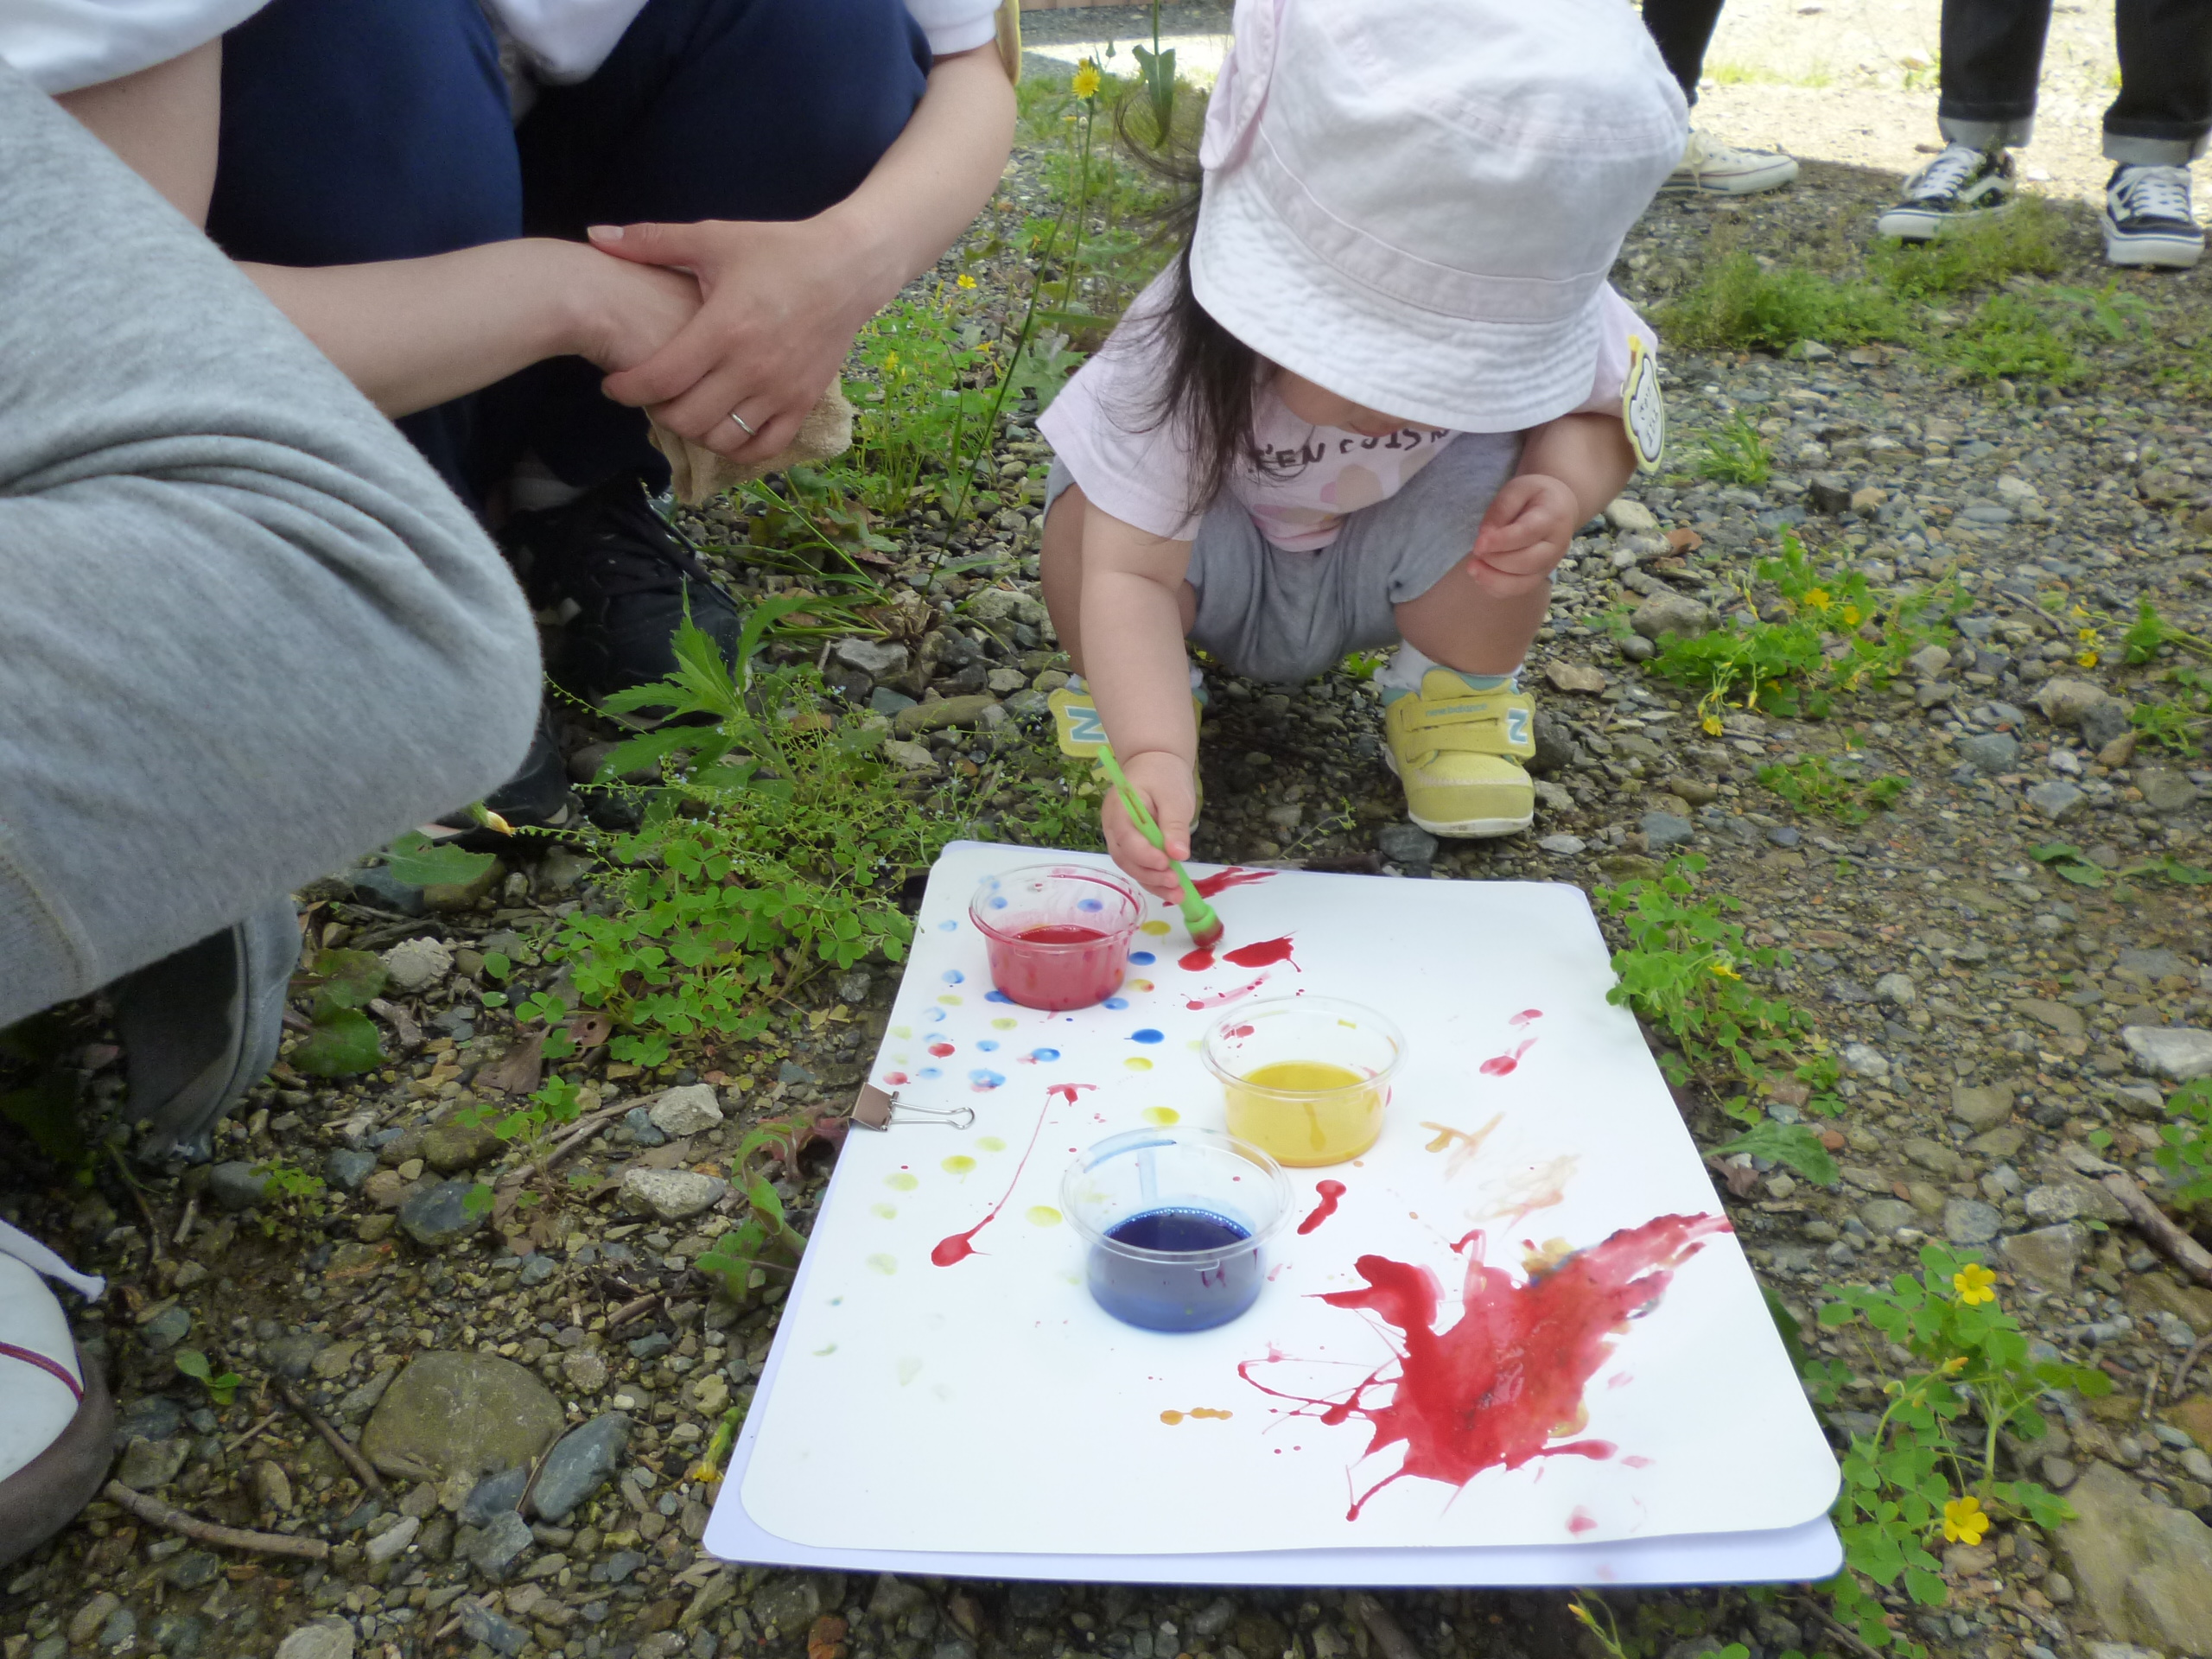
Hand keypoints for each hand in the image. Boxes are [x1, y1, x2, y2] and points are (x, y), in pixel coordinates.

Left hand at [588, 215, 890, 463]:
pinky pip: (762, 447)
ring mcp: (781, 391)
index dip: (626, 388)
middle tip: (651, 393)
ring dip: (694, 430)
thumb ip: (652, 242)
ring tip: (685, 406)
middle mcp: (752, 368)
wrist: (849, 267)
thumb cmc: (778, 250)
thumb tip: (595, 237)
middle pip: (686, 418)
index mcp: (725, 328)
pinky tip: (721, 426)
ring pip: (721, 438)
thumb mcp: (714, 238)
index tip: (613, 384)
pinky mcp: (803, 403)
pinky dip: (735, 446)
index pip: (661, 378)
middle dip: (656, 411)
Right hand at [1102, 749, 1195, 904]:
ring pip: (1131, 867)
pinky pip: (1138, 866)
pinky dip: (1154, 879)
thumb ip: (1174, 826)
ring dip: (1153, 883)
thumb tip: (1178, 855)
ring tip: (1178, 894)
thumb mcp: (1174, 797)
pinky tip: (1171, 890)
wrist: (1154, 763)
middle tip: (1175, 884)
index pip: (1126, 837)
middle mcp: (1114, 827)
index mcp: (1120, 809)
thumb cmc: (1164, 776)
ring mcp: (1120, 838)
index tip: (1167, 863)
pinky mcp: (1131, 846)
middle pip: (1125, 858)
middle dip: (1150, 874)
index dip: (1144, 854)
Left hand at [1465, 473, 1579, 598]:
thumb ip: (1501, 508)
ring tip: (1472, 568)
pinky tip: (1481, 576)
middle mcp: (1556, 545)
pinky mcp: (1540, 576)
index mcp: (1552, 518)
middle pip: (1527, 562)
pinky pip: (1519, 590)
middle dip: (1496, 560)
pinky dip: (1497, 588)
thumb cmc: (1535, 495)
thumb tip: (1485, 536)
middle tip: (1476, 551)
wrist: (1560, 506)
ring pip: (1524, 583)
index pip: (1528, 533)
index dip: (1501, 542)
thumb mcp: (1518, 488)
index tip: (1478, 544)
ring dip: (1494, 579)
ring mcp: (1549, 564)